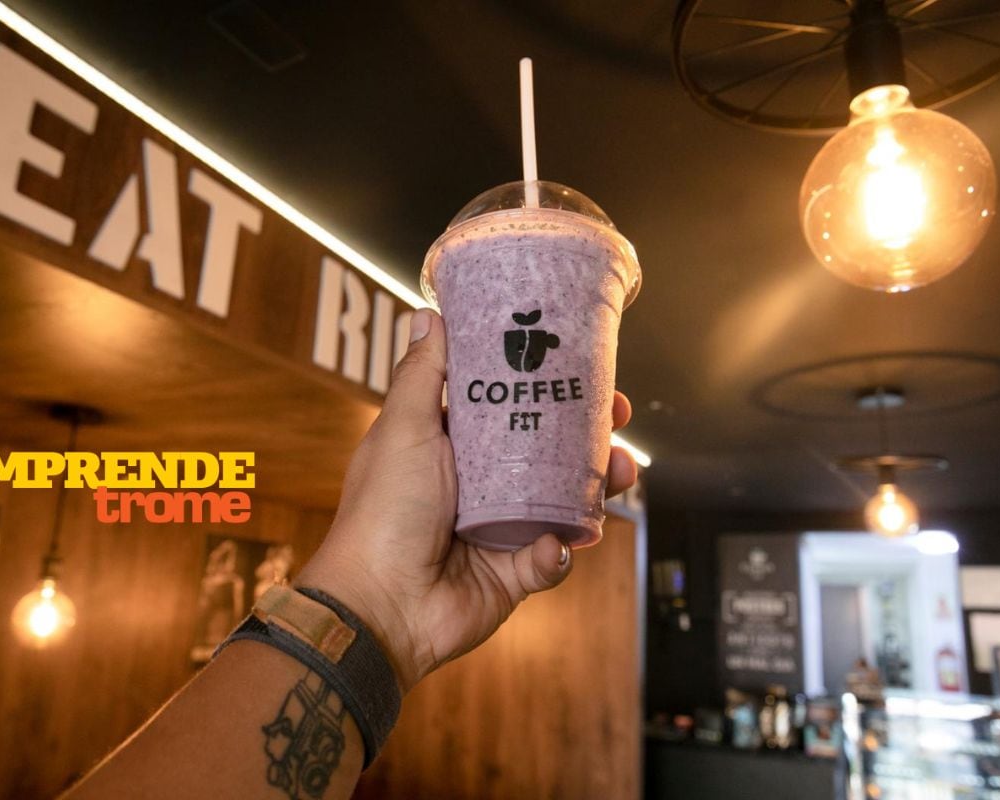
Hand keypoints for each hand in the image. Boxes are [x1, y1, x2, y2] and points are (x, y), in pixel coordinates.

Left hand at [296, 309, 636, 691]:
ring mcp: (499, 528)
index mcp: (452, 444)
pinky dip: (556, 552)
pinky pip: (551, 557)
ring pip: (564, 500)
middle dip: (589, 432)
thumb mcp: (403, 429)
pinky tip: (551, 545)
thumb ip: (422, 375)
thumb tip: (428, 315)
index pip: (509, 403)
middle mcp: (480, 483)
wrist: (380, 605)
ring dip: (596, 486)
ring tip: (619, 472)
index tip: (580, 364)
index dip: (545, 383)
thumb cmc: (383, 511)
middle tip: (618, 416)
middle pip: (548, 449)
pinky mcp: (513, 572)